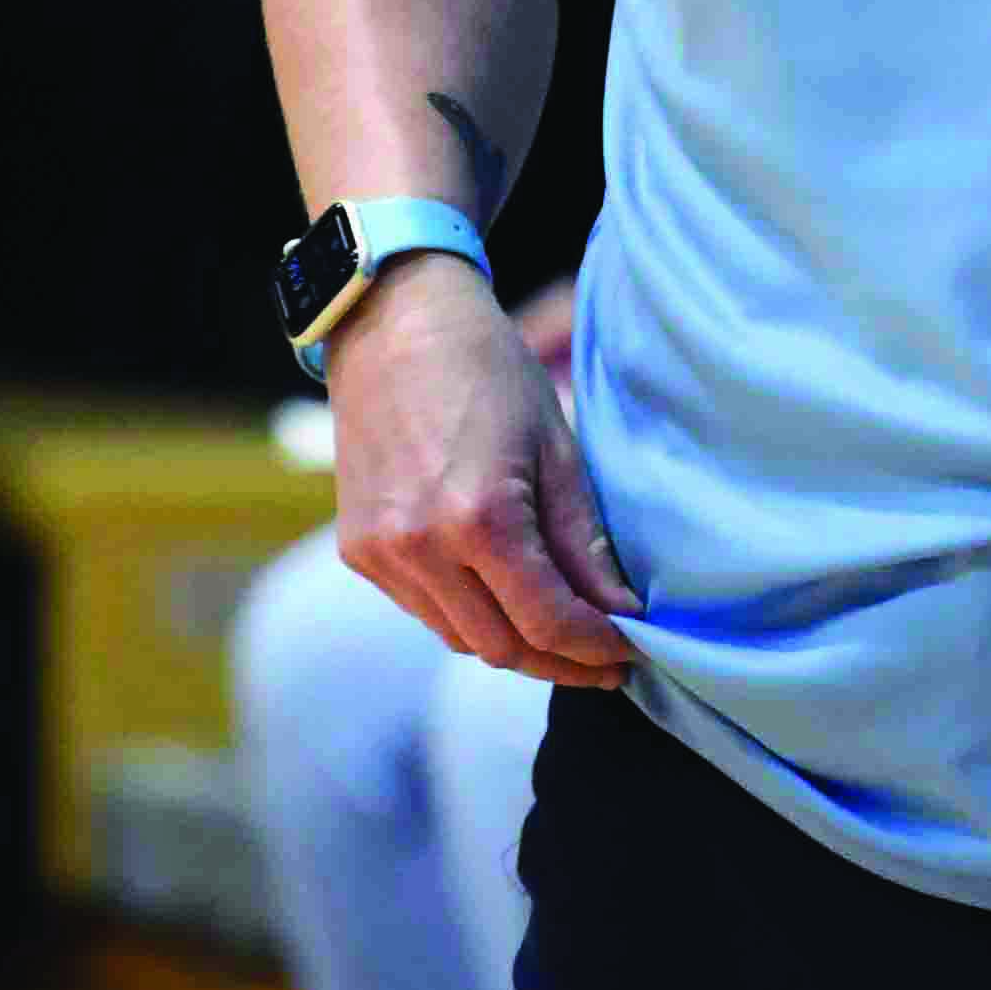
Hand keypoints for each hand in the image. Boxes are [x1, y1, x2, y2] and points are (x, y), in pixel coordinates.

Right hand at [331, 252, 641, 686]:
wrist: (394, 328)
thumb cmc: (488, 373)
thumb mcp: (556, 448)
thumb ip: (585, 541)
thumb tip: (622, 612)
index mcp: (477, 520)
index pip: (546, 621)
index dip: (595, 649)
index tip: (632, 655)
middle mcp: (418, 549)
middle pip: (501, 647)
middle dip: (560, 660)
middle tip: (606, 657)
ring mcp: (379, 555)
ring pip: (459, 639)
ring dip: (514, 643)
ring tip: (563, 631)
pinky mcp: (358, 553)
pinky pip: (423, 611)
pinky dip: (467, 616)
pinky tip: (503, 597)